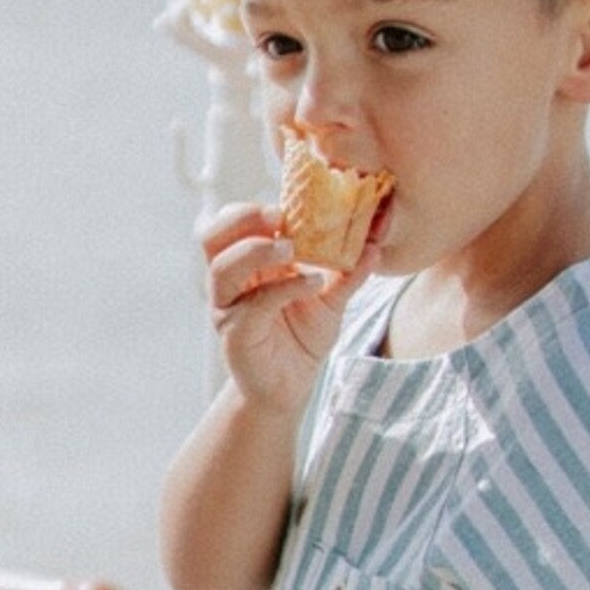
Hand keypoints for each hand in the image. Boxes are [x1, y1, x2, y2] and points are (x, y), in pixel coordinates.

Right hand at [203, 200, 377, 422]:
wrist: (290, 386)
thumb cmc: (302, 337)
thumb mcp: (330, 298)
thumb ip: (349, 271)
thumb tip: (376, 243)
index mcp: (247, 263)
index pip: (233, 223)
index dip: (251, 209)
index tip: (286, 203)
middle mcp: (231, 281)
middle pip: (213, 236)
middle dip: (243, 219)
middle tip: (279, 217)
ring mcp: (230, 308)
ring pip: (222, 267)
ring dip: (256, 250)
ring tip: (292, 249)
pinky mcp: (236, 334)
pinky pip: (253, 304)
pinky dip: (283, 288)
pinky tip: (313, 283)